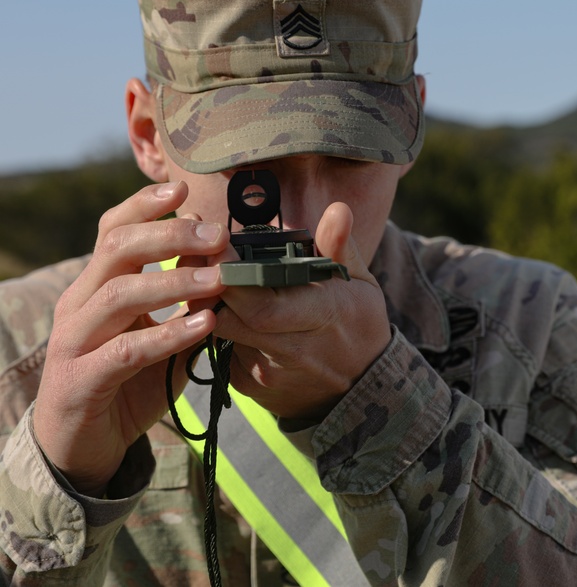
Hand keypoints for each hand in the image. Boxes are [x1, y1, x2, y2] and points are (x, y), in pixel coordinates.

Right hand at [33, 182, 227, 496]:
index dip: (143, 205)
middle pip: (117, 250)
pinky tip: (204, 324)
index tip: (183, 188)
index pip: (112, 230)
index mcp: (96, 286)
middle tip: (217, 234)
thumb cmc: (125, 380)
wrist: (83, 444)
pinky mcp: (83, 380)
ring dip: (175, 282)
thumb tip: (225, 264)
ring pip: (120, 295)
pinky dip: (168, 334)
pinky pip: (126, 350)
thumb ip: (185, 301)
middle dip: (169, 235)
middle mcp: (79, 305)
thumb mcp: (158, 332)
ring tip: (219, 278)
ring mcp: (75, 341)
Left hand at [211, 202, 390, 421]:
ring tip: (200, 272)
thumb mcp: (360, 284)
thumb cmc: (359, 325)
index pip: (264, 304)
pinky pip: (221, 350)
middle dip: (206, 285)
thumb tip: (338, 210)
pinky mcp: (250, 385)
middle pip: (231, 319)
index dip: (233, 277)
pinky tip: (218, 303)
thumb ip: (340, 248)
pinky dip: (215, 324)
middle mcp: (294, 350)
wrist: (360, 387)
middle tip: (196, 252)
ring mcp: (268, 371)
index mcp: (325, 317)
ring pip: (219, 333)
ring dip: (206, 302)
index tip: (217, 244)